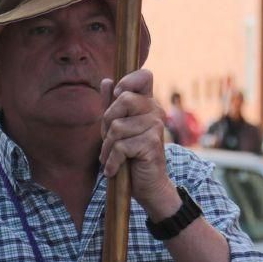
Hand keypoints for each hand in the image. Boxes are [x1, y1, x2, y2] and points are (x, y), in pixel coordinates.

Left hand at [99, 70, 178, 218]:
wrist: (148, 184)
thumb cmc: (130, 155)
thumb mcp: (117, 128)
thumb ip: (111, 105)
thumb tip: (106, 81)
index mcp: (148, 103)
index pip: (144, 76)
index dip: (128, 80)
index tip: (117, 93)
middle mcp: (155, 111)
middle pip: (123, 99)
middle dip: (107, 121)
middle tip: (109, 138)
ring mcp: (155, 127)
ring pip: (117, 127)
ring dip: (107, 147)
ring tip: (111, 158)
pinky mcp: (151, 144)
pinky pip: (120, 147)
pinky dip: (112, 161)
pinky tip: (113, 169)